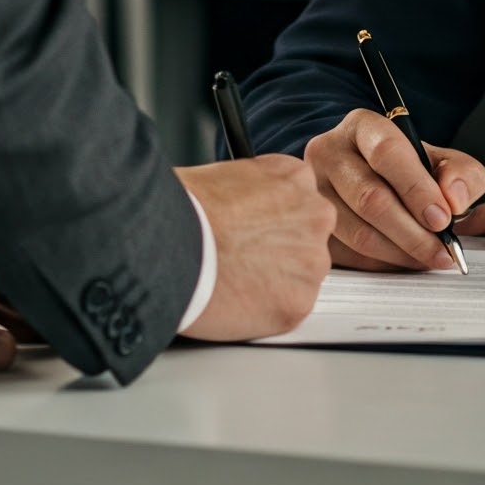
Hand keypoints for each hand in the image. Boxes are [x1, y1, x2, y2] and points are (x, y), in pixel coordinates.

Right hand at [176, 155, 333, 339]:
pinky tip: (236, 300)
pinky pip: (288, 310)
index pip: (300, 202)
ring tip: (233, 280)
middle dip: (279, 251)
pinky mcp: (298, 303)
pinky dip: (266, 311)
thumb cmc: (183, 206)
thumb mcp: (224, 172)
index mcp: (296, 177)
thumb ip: (252, 188)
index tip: (254, 230)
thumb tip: (244, 204)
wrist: (170, 242)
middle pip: (306, 240)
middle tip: (243, 257)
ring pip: (300, 278)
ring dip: (275, 282)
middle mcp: (315, 216)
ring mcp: (311, 262)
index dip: (273, 219)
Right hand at [304, 108, 484, 270]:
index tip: (442, 219)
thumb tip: (453, 199)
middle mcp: (328, 152)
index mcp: (362, 127)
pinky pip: (347, 253)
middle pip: (370, 198)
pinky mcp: (310, 224)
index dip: (417, 189)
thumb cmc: (408, 170)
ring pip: (357, 231)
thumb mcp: (443, 162)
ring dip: (400, 252)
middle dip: (413, 231)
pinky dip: (382, 263)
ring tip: (429, 259)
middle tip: (442, 251)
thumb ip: (462, 173)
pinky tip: (404, 261)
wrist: (369, 178)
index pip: (387, 153)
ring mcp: (312, 190)